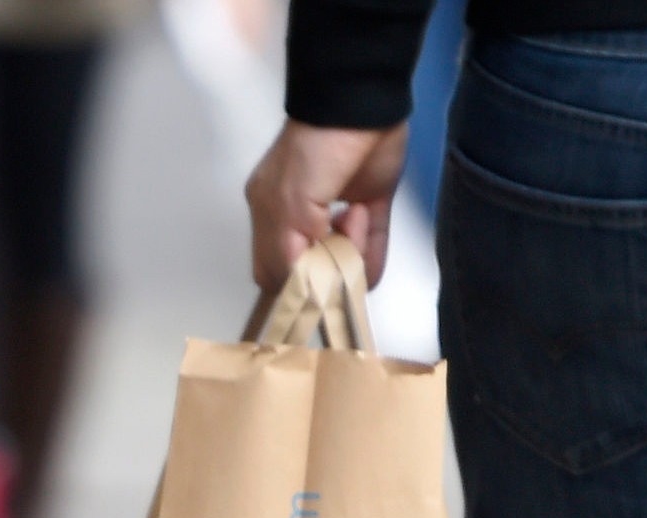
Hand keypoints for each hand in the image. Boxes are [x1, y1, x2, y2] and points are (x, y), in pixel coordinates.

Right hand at [245, 119, 411, 293]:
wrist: (359, 103)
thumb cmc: (315, 150)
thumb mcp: (290, 205)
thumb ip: (289, 250)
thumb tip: (304, 283)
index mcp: (271, 212)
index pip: (273, 267)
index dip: (292, 284)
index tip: (311, 285)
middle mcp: (301, 215)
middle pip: (311, 266)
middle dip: (324, 273)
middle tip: (335, 254)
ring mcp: (338, 207)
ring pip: (343, 256)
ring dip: (352, 255)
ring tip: (354, 217)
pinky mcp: (372, 200)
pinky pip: (374, 241)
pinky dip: (374, 258)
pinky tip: (371, 261)